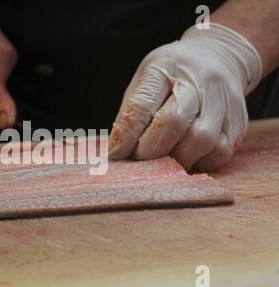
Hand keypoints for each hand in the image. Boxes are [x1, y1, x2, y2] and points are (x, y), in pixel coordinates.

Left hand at [108, 23, 261, 170]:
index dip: (127, 136)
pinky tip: (189, 157)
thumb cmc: (172, 74)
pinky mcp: (239, 119)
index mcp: (165, 67)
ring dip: (178, 159)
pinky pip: (221, 151)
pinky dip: (201, 162)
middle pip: (174, 122)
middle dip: (152, 150)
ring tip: (166, 161)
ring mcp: (224, 99)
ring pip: (203, 140)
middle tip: (142, 159)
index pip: (142, 105)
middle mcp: (199, 79)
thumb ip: (132, 114)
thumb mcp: (146, 81)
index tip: (117, 155)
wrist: (219, 54)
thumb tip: (116, 154)